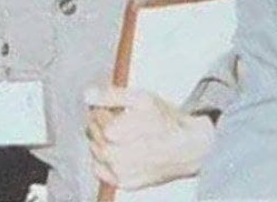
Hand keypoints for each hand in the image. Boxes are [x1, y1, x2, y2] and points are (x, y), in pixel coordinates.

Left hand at [84, 86, 214, 189]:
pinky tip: (115, 151)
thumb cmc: (167, 123)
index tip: (108, 105)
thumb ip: (111, 95)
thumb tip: (88, 94)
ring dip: (99, 140)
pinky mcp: (125, 183)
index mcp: (115, 132)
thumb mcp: (141, 98)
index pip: (95, 115)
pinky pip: (102, 172)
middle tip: (110, 116)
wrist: (188, 149)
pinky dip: (102, 161)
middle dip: (98, 123)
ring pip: (96, 153)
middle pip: (93, 134)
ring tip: (117, 132)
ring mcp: (119, 172)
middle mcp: (115, 155)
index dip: (100, 107)